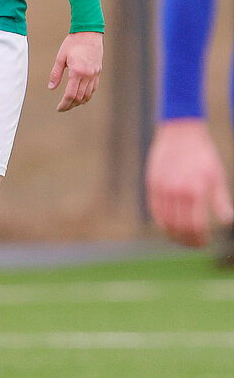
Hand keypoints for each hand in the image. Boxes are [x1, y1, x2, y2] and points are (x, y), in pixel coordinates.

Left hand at [49, 31, 102, 110]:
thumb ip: (56, 74)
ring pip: (88, 94)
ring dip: (79, 102)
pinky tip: (81, 97)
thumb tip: (51, 87)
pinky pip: (94, 88)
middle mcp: (88, 75)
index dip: (64, 104)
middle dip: (71, 105)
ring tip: (70, 104)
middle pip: (80, 97)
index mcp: (77, 72)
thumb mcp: (61, 58)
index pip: (71, 94)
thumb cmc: (73, 43)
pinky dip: (87, 95)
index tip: (59, 108)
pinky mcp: (98, 71)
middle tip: (63, 108)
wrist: (89, 33)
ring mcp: (95, 74)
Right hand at [146, 118, 233, 248]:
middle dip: (187, 240)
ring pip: (164, 222)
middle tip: (195, 244)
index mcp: (194, 191)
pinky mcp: (152, 185)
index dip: (200, 239)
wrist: (180, 134)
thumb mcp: (217, 177)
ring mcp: (161, 189)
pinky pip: (155, 210)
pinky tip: (171, 225)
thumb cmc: (203, 155)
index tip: (204, 242)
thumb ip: (220, 201)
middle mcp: (175, 192)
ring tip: (183, 237)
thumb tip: (227, 222)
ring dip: (173, 234)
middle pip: (178, 228)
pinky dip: (162, 222)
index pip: (194, 226)